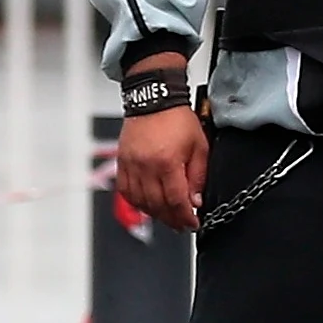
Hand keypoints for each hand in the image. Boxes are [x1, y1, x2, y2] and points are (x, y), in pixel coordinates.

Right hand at [116, 104, 207, 230]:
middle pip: (157, 206)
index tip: (193, 223)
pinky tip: (148, 204)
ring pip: (140, 202)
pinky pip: (126, 191)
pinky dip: (137, 202)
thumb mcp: (199, 146)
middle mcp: (146, 166)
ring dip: (155, 213)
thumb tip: (196, 201)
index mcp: (167, 162)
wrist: (155, 99)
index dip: (185, 217)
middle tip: (182, 224)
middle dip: (172, 219)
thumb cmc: (178, 119)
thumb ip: (198, 176)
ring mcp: (131, 165)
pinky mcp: (123, 162)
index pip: (176, 201)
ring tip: (168, 215)